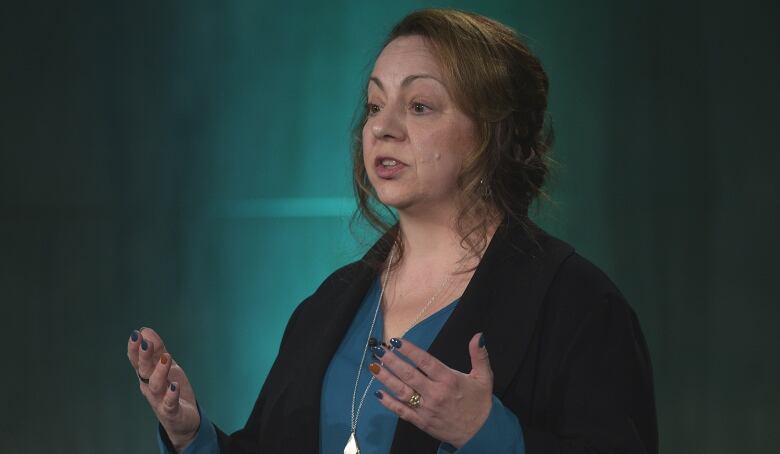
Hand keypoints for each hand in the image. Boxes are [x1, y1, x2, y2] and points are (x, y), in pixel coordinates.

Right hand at [127, 327, 200, 450]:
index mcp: (147, 376)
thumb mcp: (166, 367)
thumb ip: (157, 350)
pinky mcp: (171, 412)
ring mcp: (160, 400)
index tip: (135, 334)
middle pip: (144, 371)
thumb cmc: (171, 390)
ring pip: (156, 386)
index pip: (137, 361)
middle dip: (144, 357)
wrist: (182, 420)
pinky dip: (171, 395)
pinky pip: (170, 404)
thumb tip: (145, 330)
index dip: (135, 349)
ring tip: (166, 358)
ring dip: (159, 372)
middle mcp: (150, 387)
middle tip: (146, 343)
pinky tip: (174, 386)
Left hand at [368, 333, 492, 447]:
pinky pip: (402, 411)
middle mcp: (435, 393)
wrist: (480, 434)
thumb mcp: (484, 377)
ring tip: (373, 367)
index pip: (425, 361)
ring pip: (402, 392)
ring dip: (386, 379)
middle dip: (392, 361)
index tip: (396, 341)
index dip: (409, 350)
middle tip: (378, 351)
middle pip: (409, 375)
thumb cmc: (480, 403)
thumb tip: (478, 336)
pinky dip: (389, 403)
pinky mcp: (421, 421)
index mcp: (449, 379)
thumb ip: (479, 356)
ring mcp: (426, 408)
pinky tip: (379, 393)